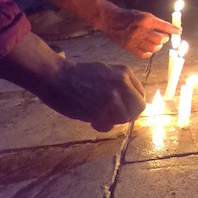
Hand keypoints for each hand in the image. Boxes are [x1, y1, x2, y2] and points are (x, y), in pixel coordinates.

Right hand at [0, 32, 145, 131]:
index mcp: (125, 72)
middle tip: (113, 114)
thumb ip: (122, 84)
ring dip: (113, 120)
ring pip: (125, 118)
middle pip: (138, 108)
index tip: (121, 107)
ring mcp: (111, 98)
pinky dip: (101, 125)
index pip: (141, 95)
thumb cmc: (79, 75)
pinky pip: (109, 126)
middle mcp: (122, 84)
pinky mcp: (99, 111)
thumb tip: (134, 102)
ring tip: (99, 115)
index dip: (132, 104)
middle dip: (127, 114)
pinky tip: (92, 119)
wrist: (56, 76)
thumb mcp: (107, 72)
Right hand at [102, 8, 178, 57]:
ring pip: (153, 47)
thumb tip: (167, 30)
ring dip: (158, 46)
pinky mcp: (129, 47)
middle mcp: (141, 30)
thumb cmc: (128, 16)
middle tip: (164, 37)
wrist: (110, 20)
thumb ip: (154, 22)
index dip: (173, 29)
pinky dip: (149, 52)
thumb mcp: (142, 15)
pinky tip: (150, 49)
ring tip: (157, 43)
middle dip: (164, 38)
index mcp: (145, 19)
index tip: (179, 31)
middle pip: (160, 39)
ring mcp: (135, 39)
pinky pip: (144, 54)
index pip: (164, 26)